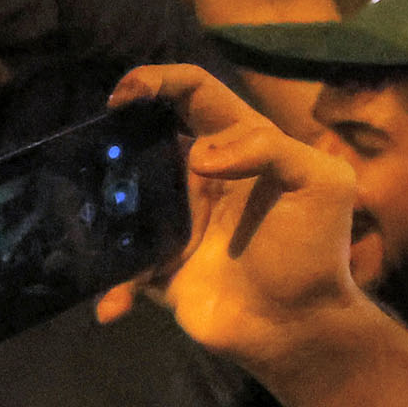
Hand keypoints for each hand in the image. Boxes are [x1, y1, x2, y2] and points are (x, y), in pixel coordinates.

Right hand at [101, 63, 375, 375]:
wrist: (297, 326)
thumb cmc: (314, 250)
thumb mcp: (322, 184)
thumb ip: (272, 149)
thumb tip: (200, 153)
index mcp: (239, 145)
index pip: (195, 93)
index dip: (159, 80)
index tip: (125, 94)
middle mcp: (199, 176)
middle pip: (144, 140)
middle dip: (113, 138)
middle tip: (89, 153)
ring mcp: (175, 219)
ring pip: (121, 197)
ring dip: (98, 207)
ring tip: (85, 220)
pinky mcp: (156, 264)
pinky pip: (118, 264)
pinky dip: (112, 284)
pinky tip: (114, 305)